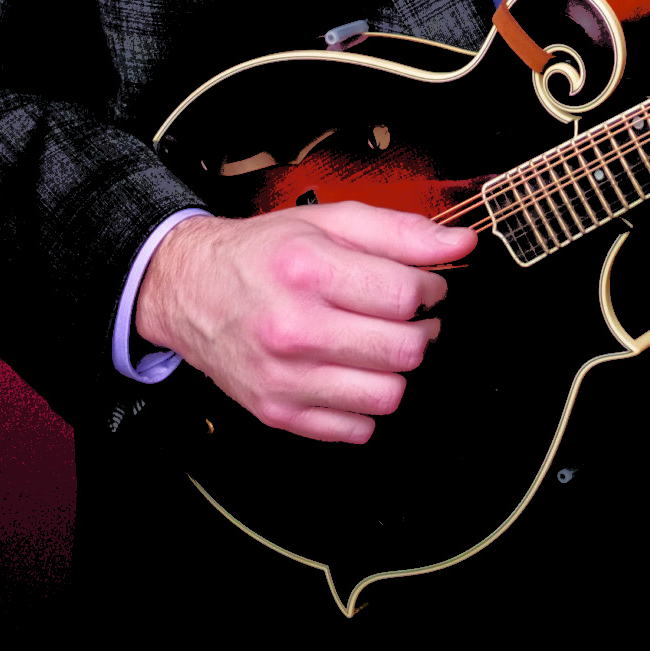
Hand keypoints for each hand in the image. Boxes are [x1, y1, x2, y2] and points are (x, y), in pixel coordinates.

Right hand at [134, 202, 479, 442]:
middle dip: (422, 331)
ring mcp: (284, 378)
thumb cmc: (263, 253)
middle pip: (405, 350)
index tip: (423, 287)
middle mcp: (293, 328)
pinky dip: (364, 405)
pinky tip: (349, 373)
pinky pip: (355, 429)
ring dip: (396, 370)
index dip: (431, 290)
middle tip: (406, 317)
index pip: (407, 296)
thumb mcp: (328, 222)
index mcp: (308, 269)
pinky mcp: (277, 413)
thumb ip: (400, 231)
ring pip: (388, 395)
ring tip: (378, 345)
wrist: (187, 288)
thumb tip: (462, 243)